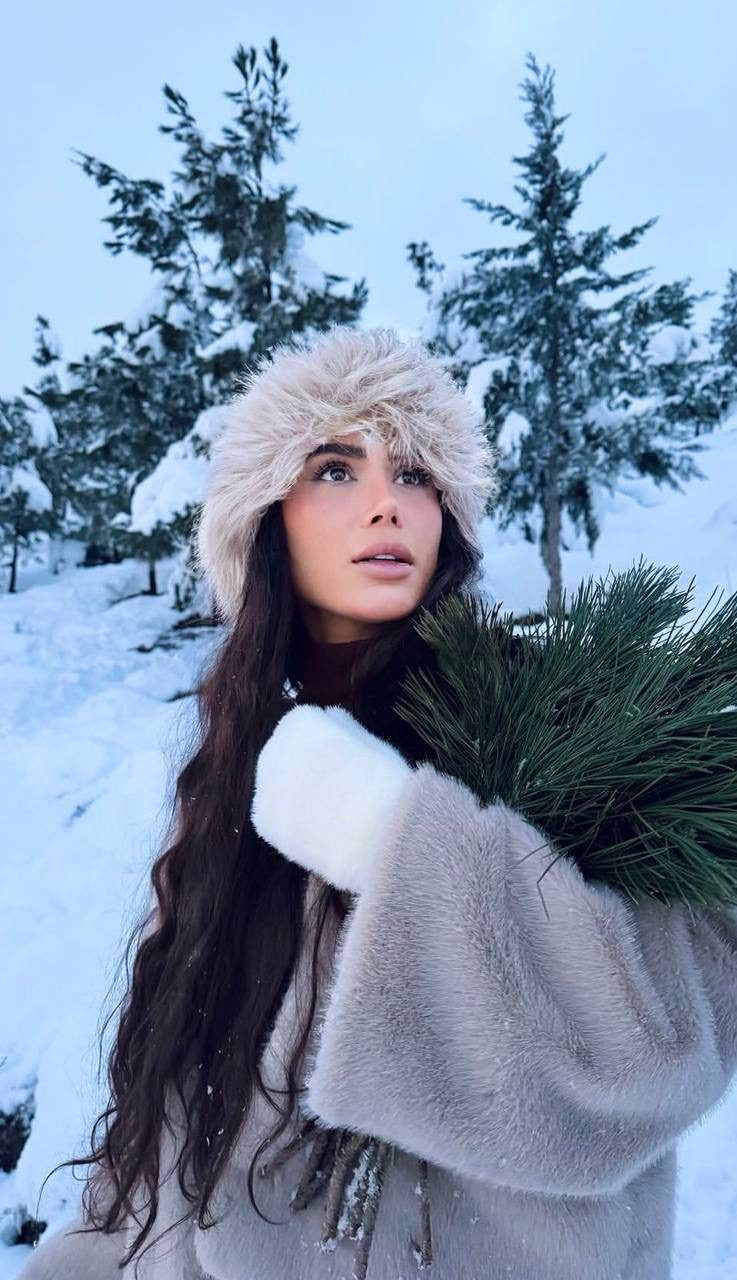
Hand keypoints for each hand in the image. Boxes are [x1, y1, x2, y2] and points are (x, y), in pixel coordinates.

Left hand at [250, 703, 412, 893]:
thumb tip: (330, 715)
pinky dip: (292, 822)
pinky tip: (318, 831)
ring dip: (298, 793)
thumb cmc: (383, 782)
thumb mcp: (371, 742)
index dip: (334, 740)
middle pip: (289, 751)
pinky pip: (275, 814)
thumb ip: (343, 725)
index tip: (352, 759)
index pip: (308, 721)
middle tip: (342, 789)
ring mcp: (263, 784)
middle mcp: (272, 747)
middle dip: (309, 765)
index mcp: (298, 721)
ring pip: (280, 783)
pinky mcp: (263, 821)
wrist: (376, 834)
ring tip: (333, 813)